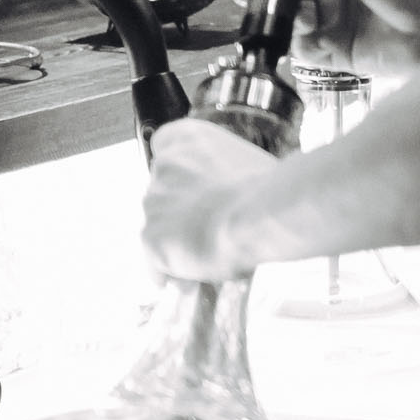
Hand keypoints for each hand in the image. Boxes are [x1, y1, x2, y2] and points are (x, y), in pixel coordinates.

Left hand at [141, 118, 281, 281]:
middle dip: (181, 213)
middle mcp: (161, 166)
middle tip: (209, 230)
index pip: (165, 147)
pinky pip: (155, 262)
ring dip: (177, 243)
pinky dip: (170, 272)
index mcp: (184, 138)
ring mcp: (153, 203)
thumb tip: (230, 197)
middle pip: (162, 194)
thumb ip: (222, 174)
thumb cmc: (268, 188)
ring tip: (207, 259)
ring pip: (159, 229)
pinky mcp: (151, 237)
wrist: (263, 211)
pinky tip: (191, 281)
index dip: (181, 174)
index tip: (195, 192)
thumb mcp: (245, 164)